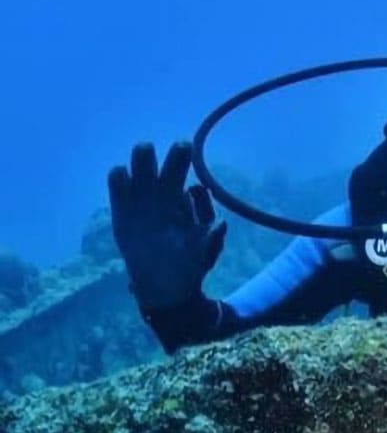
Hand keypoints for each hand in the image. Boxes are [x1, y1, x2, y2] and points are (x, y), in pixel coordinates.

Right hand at [108, 141, 226, 310]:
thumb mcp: (204, 256)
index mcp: (184, 199)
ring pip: (139, 166)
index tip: (188, 150)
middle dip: (169, 154)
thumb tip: (221, 224)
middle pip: (165, 164)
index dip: (184, 158)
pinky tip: (123, 178)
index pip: (184, 171)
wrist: (164, 285)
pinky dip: (119, 177)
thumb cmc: (189, 266)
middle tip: (175, 147)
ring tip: (145, 152)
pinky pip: (118, 183)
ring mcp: (141, 199)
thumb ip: (211, 240)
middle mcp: (162, 194)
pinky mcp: (121, 208)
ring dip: (142, 158)